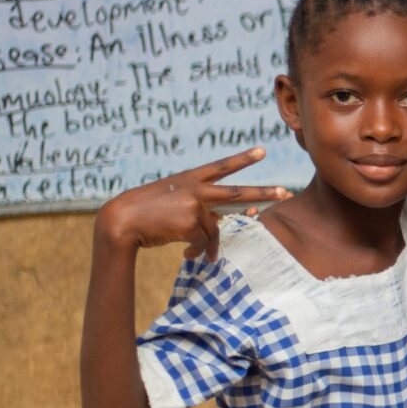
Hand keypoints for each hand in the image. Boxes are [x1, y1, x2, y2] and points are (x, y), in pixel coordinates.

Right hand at [94, 148, 290, 261]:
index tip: (262, 151)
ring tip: (204, 256)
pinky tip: (187, 254)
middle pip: (237, 192)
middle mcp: (195, 189)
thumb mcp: (173, 203)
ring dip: (209, 245)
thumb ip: (198, 207)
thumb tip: (220, 223)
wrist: (121, 220)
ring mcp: (195, 204)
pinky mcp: (191, 222)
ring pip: (214, 229)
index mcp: (189, 179)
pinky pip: (204, 242)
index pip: (221, 166)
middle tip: (285, 192)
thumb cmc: (145, 213)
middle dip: (263, 193)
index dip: (242, 159)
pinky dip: (198, 251)